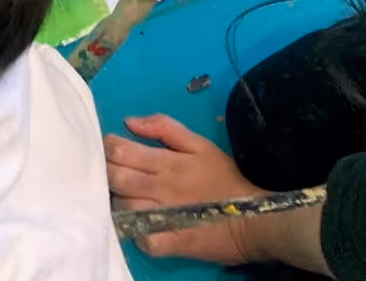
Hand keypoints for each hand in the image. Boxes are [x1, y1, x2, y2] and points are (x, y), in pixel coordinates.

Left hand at [106, 114, 269, 263]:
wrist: (258, 220)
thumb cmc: (226, 179)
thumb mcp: (200, 145)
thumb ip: (164, 127)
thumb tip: (128, 122)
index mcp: (167, 163)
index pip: (119, 151)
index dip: (109, 149)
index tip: (113, 152)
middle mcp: (161, 188)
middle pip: (114, 178)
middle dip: (107, 174)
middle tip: (116, 175)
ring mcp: (164, 217)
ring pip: (122, 207)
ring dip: (120, 202)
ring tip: (129, 199)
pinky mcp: (170, 243)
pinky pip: (140, 238)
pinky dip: (136, 232)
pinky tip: (140, 225)